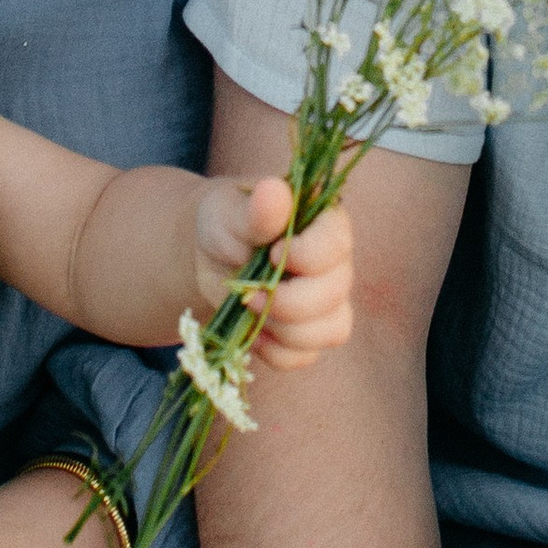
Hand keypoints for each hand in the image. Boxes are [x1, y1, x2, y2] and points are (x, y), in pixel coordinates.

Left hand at [196, 177, 355, 368]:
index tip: (269, 254)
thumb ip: (255, 209)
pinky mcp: (310, 331)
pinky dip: (276, 351)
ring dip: (284, 330)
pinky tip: (253, 332)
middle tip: (250, 292)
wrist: (209, 256)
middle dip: (288, 301)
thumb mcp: (230, 212)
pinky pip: (307, 356)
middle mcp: (335, 261)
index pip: (337, 243)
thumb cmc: (225, 223)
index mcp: (324, 221)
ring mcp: (327, 300)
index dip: (306, 257)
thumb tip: (275, 191)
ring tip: (251, 308)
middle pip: (335, 293)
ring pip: (331, 330)